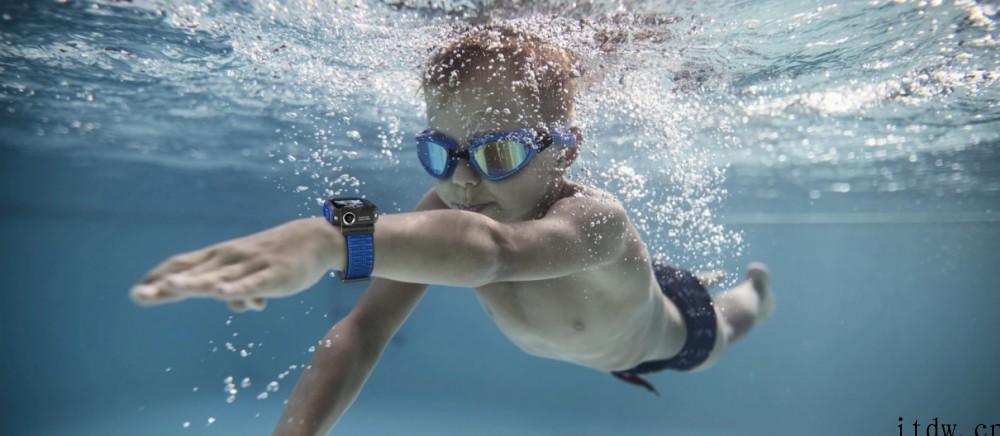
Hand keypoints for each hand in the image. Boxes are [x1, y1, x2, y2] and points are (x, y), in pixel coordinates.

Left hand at [130, 218, 338, 309]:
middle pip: (193, 273)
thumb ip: (235, 286)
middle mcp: (230, 259)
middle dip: (165, 285)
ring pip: (218, 278)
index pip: (183, 265)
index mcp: (220, 257)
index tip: (136, 293)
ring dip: (193, 283)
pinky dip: (237, 289)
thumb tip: (228, 301)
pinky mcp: (273, 276)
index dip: (159, 277)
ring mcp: (251, 266)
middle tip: (137, 296)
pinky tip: (222, 294)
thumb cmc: (277, 256)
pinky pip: (252, 284)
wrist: (315, 239)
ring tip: (169, 289)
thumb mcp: (250, 271)